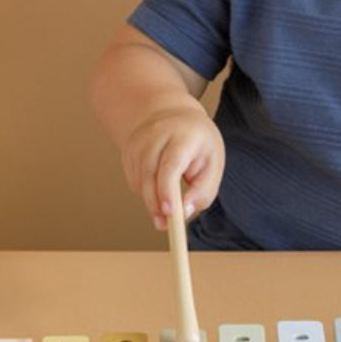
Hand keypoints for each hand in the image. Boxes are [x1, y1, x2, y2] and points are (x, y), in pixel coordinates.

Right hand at [121, 100, 224, 230]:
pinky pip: (133, 180)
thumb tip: (185, 212)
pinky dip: (145, 191)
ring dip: (151, 200)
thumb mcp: (213, 163)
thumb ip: (203, 191)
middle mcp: (157, 134)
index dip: (167, 189)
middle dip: (156, 204)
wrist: (174, 116)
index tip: (169, 213)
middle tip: (165, 226)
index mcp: (184, 134)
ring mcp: (138, 141)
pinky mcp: (127, 150)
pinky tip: (158, 186)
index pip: (171, 163)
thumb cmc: (199, 143)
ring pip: (139, 180)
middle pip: (150, 173)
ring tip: (168, 204)